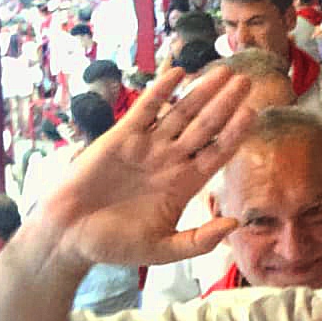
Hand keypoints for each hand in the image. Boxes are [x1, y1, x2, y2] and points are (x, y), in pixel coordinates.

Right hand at [37, 67, 253, 268]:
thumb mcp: (162, 249)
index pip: (217, 153)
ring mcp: (148, 146)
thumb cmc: (114, 245)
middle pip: (206, 126)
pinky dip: (162, 90)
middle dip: (226, 104)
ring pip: (181, 113)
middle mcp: (171, 160)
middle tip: (248, 81)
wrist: (68, 236)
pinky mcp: (122, 137)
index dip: (235, 133)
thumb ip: (198, 240)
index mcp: (185, 184)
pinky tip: (179, 72)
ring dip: (202, 91)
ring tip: (225, 71)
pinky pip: (146, 109)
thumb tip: (235, 223)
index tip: (253, 114)